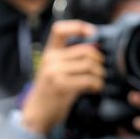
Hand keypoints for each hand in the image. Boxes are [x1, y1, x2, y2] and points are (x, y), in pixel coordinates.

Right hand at [21, 20, 104, 135]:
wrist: (38, 112)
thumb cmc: (52, 89)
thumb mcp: (56, 68)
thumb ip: (71, 56)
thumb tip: (97, 45)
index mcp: (49, 51)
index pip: (59, 29)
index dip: (78, 26)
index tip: (93, 33)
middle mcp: (50, 59)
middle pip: (86, 50)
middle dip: (100, 60)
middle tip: (101, 70)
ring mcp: (54, 72)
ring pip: (90, 65)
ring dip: (100, 74)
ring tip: (99, 81)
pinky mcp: (60, 85)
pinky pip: (89, 80)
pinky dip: (97, 84)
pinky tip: (96, 88)